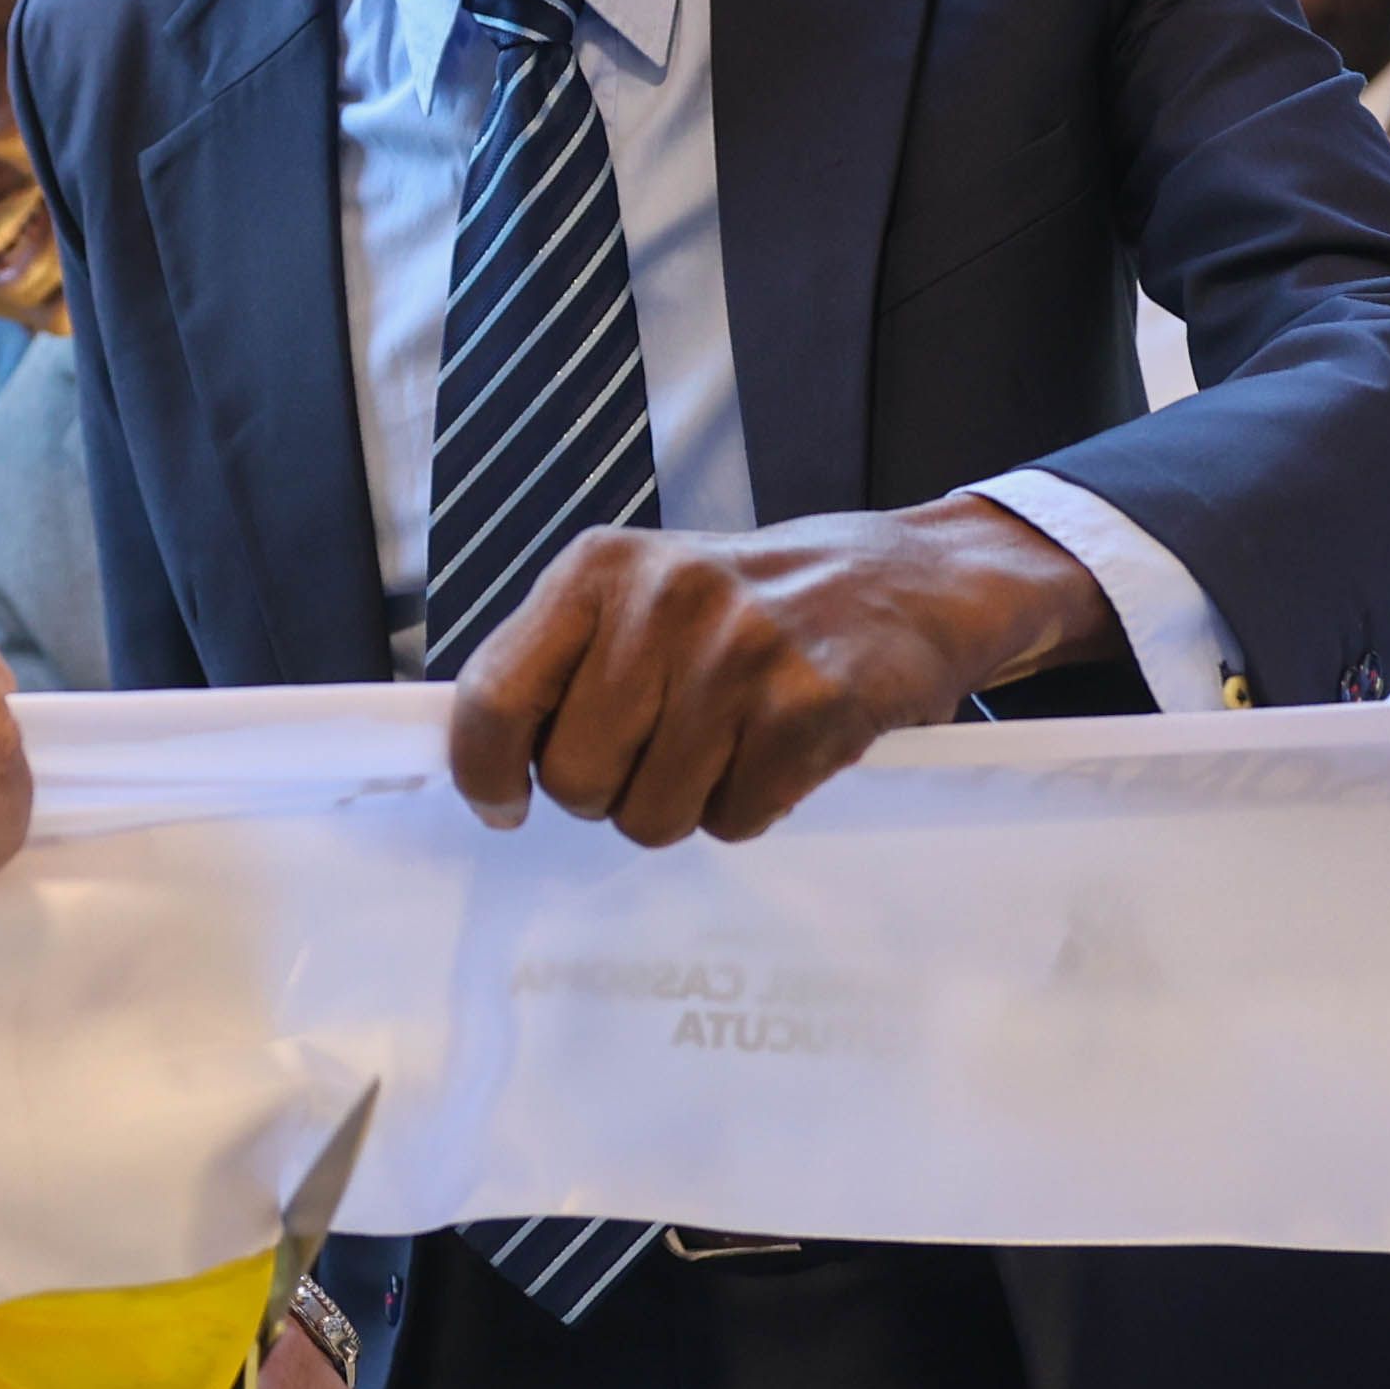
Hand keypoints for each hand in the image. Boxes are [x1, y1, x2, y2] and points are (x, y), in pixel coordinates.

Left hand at [448, 497, 1114, 847]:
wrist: (910, 581)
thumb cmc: (753, 604)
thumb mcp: (641, 597)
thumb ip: (561, 664)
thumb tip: (478, 760)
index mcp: (599, 569)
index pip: (494, 695)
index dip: (486, 772)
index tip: (504, 804)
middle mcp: (662, 601)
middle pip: (576, 780)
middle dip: (611, 792)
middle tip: (663, 749)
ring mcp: (738, 653)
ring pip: (653, 814)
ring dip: (686, 803)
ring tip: (728, 740)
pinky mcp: (809, 706)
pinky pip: (735, 819)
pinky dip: (753, 805)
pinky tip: (780, 746)